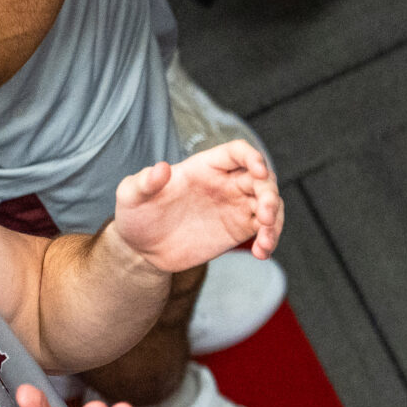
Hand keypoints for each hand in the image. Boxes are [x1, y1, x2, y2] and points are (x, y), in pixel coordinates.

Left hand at [110, 141, 281, 269]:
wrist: (142, 250)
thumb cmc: (135, 215)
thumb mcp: (130, 196)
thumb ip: (144, 182)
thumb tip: (161, 168)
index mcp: (205, 167)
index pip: (237, 153)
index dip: (253, 157)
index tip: (259, 171)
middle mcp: (226, 183)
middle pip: (262, 179)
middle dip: (270, 195)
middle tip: (264, 217)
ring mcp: (235, 206)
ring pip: (270, 205)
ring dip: (275, 220)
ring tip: (265, 242)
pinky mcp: (239, 230)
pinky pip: (265, 230)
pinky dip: (270, 240)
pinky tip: (261, 253)